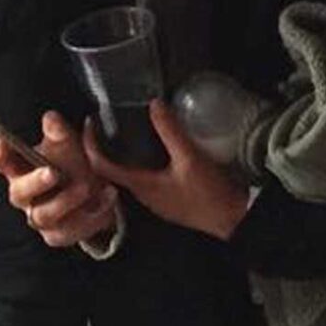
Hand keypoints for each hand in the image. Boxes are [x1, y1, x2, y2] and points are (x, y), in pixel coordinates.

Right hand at [0, 112, 119, 248]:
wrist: (97, 192)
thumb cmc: (71, 164)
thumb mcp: (67, 143)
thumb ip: (58, 132)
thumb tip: (51, 118)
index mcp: (20, 168)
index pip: (1, 161)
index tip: (1, 142)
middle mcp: (25, 195)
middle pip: (18, 193)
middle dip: (35, 183)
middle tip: (52, 172)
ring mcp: (40, 218)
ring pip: (44, 215)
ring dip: (66, 200)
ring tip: (87, 186)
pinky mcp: (58, 235)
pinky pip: (69, 231)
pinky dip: (91, 215)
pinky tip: (106, 196)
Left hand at [87, 101, 250, 240]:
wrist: (235, 221)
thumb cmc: (209, 194)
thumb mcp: (190, 158)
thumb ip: (171, 131)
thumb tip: (153, 104)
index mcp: (141, 187)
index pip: (102, 166)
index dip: (91, 144)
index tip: (90, 122)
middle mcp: (143, 195)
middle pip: (112, 170)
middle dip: (104, 146)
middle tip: (103, 122)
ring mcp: (156, 199)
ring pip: (128, 174)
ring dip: (121, 153)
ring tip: (122, 128)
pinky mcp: (168, 198)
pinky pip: (144, 177)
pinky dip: (138, 160)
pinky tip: (150, 146)